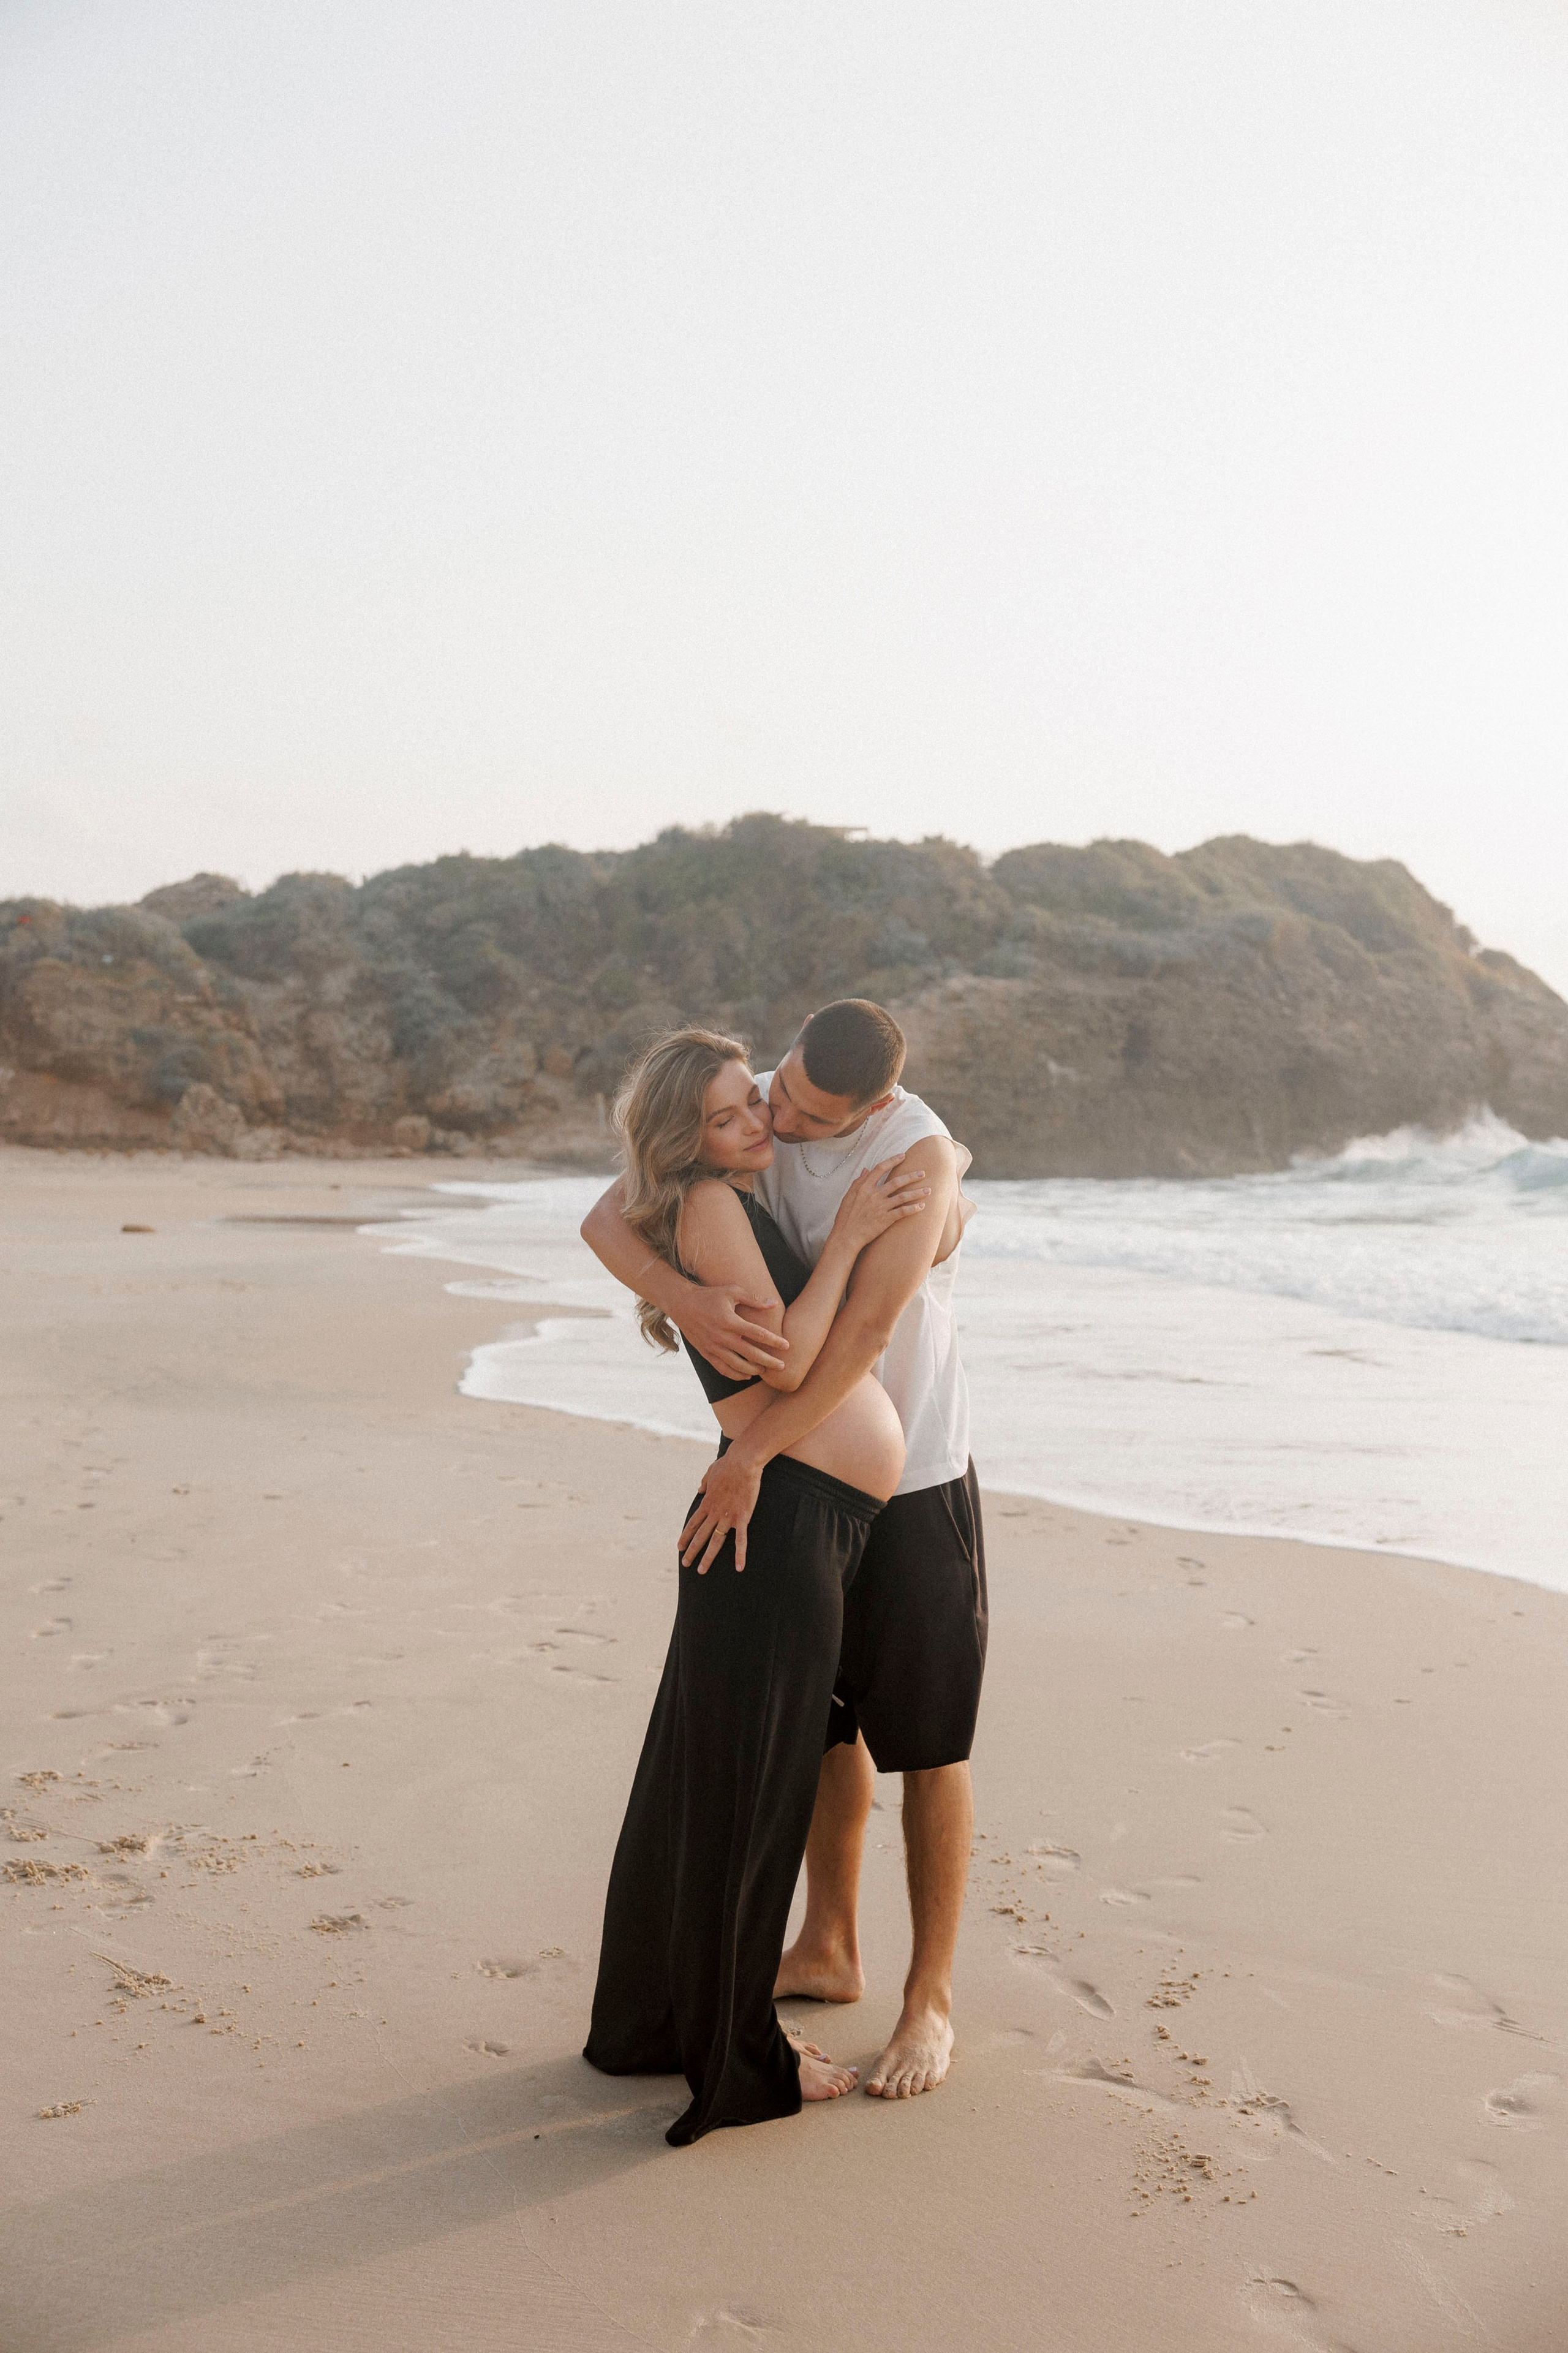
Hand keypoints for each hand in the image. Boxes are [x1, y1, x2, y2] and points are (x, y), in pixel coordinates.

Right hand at [673, 1283, 788, 1380]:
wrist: (682, 1304)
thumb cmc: (710, 1295)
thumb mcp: (731, 1291)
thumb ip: (753, 1299)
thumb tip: (774, 1304)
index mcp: (730, 1321)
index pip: (757, 1334)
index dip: (774, 1341)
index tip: (787, 1346)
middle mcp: (721, 1336)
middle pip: (750, 1354)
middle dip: (768, 1361)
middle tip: (782, 1366)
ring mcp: (713, 1347)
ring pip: (737, 1365)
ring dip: (753, 1370)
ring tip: (765, 1371)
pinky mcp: (706, 1353)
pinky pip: (723, 1369)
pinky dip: (735, 1375)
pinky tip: (746, 1376)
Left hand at [680, 1447, 763, 1572]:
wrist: (742, 1462)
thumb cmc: (728, 1464)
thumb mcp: (711, 1472)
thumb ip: (704, 1483)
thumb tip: (700, 1489)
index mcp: (707, 1503)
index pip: (693, 1524)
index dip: (685, 1536)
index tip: (679, 1547)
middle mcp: (714, 1513)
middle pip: (700, 1536)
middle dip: (692, 1551)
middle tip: (685, 1564)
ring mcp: (727, 1517)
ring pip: (715, 1542)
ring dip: (707, 1557)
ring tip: (701, 1571)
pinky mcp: (741, 1518)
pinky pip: (740, 1540)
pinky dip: (739, 1555)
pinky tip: (739, 1567)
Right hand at [827, 1155, 930, 1255]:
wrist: (846, 1236)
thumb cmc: (846, 1216)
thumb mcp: (848, 1196)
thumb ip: (858, 1182)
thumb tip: (866, 1169)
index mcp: (864, 1188)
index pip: (880, 1169)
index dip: (892, 1160)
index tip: (903, 1155)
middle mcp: (874, 1195)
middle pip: (896, 1182)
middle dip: (911, 1176)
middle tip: (923, 1173)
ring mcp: (880, 1207)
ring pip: (903, 1196)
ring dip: (917, 1193)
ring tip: (928, 1190)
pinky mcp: (885, 1219)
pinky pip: (902, 1212)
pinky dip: (913, 1208)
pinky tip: (922, 1206)